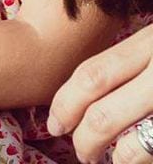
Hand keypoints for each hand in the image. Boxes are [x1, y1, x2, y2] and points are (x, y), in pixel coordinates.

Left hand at [49, 24, 152, 163]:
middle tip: (79, 151)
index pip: (92, 74)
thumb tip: (90, 86)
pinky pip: (152, 151)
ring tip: (103, 160)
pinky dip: (134, 161)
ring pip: (130, 144)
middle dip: (83, 138)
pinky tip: (129, 161)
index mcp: (148, 44)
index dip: (66, 103)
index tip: (53, 123)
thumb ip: (134, 56)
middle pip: (103, 113)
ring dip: (111, 158)